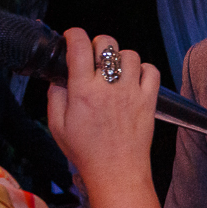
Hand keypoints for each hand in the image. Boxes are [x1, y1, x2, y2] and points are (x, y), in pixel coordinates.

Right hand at [47, 29, 158, 182]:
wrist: (117, 173)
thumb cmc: (87, 153)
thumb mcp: (57, 126)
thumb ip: (55, 97)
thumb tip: (58, 79)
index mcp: (83, 92)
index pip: (79, 47)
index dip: (74, 35)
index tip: (72, 38)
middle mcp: (109, 88)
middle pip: (107, 44)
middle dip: (97, 44)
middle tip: (93, 58)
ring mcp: (132, 93)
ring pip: (130, 55)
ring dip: (120, 58)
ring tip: (114, 72)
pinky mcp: (148, 101)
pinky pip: (151, 71)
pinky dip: (143, 70)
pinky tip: (133, 79)